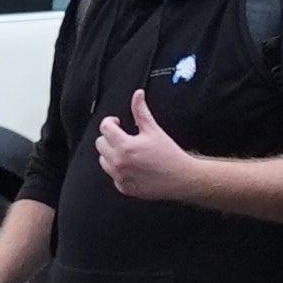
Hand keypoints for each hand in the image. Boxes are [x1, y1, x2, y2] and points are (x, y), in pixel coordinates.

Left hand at [90, 91, 204, 202]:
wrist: (182, 178)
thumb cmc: (170, 155)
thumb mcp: (154, 130)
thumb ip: (141, 111)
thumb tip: (137, 95)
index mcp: (125, 146)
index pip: (104, 128)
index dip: (111, 122)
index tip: (118, 122)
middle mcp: (119, 162)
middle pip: (100, 143)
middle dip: (110, 137)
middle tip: (124, 137)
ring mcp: (120, 176)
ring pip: (103, 160)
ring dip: (111, 153)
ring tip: (129, 152)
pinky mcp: (123, 187)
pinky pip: (112, 175)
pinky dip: (119, 169)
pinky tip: (133, 166)